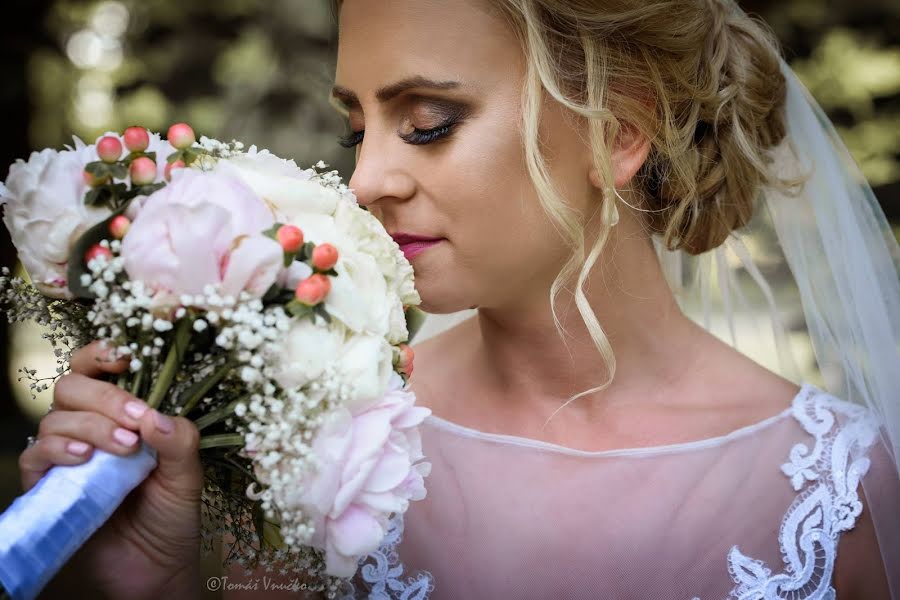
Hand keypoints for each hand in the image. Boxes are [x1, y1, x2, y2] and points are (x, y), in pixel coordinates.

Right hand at [18, 341, 202, 598]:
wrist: (154, 571)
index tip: (126, 354)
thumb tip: (158, 415)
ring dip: (91, 426)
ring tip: (124, 449)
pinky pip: (35, 455)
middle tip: (134, 419)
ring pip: (57, 418)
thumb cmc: (170, 518)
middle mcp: (92, 428)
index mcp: (125, 416)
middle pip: (73, 385)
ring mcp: (66, 456)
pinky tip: (83, 460)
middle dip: (104, 396)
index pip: (102, 369)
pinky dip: (58, 450)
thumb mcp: (187, 477)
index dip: (106, 353)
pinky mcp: (46, 486)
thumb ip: (180, 443)